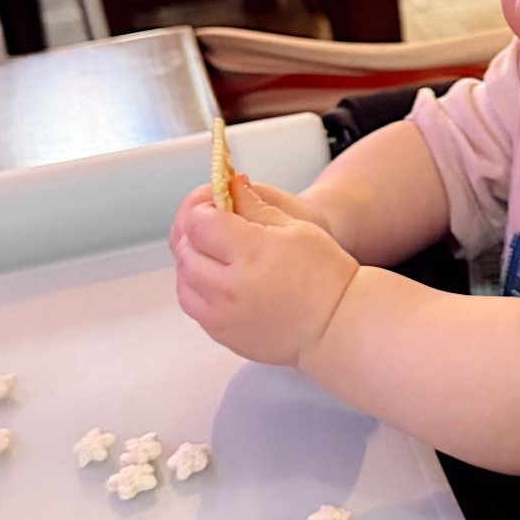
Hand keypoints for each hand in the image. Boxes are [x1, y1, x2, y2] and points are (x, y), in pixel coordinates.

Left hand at [172, 179, 358, 369]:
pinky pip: (193, 305)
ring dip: (190, 259)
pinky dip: (196, 286)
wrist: (336, 324)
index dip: (202, 207)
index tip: (214, 203)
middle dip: (193, 230)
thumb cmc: (325, 275)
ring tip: (212, 251)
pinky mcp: (222, 335)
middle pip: (185, 249)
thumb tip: (231, 185)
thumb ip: (255, 204)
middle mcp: (230, 287)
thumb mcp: (296, 226)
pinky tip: (215, 277)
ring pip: (183, 279)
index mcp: (252, 253)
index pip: (199, 222)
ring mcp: (223, 315)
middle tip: (211, 222)